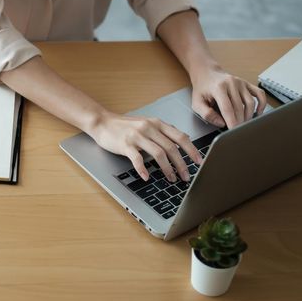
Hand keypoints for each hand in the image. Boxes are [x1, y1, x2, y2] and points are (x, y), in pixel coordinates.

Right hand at [87, 112, 202, 181]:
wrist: (103, 122)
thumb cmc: (125, 126)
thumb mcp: (147, 124)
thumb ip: (164, 131)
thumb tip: (183, 140)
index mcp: (157, 123)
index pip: (180, 137)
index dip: (191, 150)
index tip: (198, 161)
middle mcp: (149, 128)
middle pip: (171, 148)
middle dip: (181, 164)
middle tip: (186, 176)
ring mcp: (137, 136)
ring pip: (158, 154)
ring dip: (167, 169)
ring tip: (171, 178)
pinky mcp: (125, 144)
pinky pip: (137, 158)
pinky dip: (143, 169)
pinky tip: (147, 177)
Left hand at [191, 67, 266, 128]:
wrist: (207, 73)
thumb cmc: (202, 89)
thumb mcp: (197, 103)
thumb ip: (206, 114)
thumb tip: (221, 123)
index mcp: (218, 88)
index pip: (228, 109)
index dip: (232, 122)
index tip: (233, 132)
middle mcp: (231, 83)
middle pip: (240, 107)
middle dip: (239, 122)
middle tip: (237, 131)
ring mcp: (241, 83)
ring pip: (250, 103)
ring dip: (248, 116)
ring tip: (243, 124)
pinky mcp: (247, 83)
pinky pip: (259, 94)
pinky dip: (262, 104)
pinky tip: (258, 112)